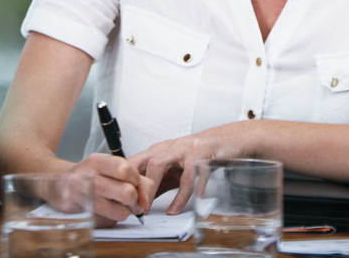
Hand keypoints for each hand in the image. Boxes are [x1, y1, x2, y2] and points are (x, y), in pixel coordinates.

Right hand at [72, 152, 154, 225]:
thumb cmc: (87, 174)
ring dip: (124, 212)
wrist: (56, 182)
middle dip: (134, 199)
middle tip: (128, 199)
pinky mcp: (80, 215)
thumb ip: (131, 177)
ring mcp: (82, 198)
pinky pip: (108, 223)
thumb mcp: (105, 166)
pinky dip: (111, 220)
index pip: (127, 169)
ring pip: (120, 212)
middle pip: (127, 193)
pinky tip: (104, 212)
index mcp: (97, 161)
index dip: (136, 180)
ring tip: (117, 206)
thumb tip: (146, 198)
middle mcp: (88, 177)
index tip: (133, 183)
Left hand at [130, 121, 255, 214]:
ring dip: (153, 186)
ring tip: (148, 207)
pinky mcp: (200, 155)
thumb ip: (159, 184)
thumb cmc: (197, 155)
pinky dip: (183, 194)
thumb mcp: (175, 170)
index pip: (136, 162)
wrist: (224, 141)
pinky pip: (189, 176)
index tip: (124, 201)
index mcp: (159, 150)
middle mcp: (168, 147)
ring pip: (160, 164)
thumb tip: (141, 202)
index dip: (128, 180)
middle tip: (134, 206)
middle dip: (137, 184)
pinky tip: (177, 207)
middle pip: (145, 162)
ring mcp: (183, 149)